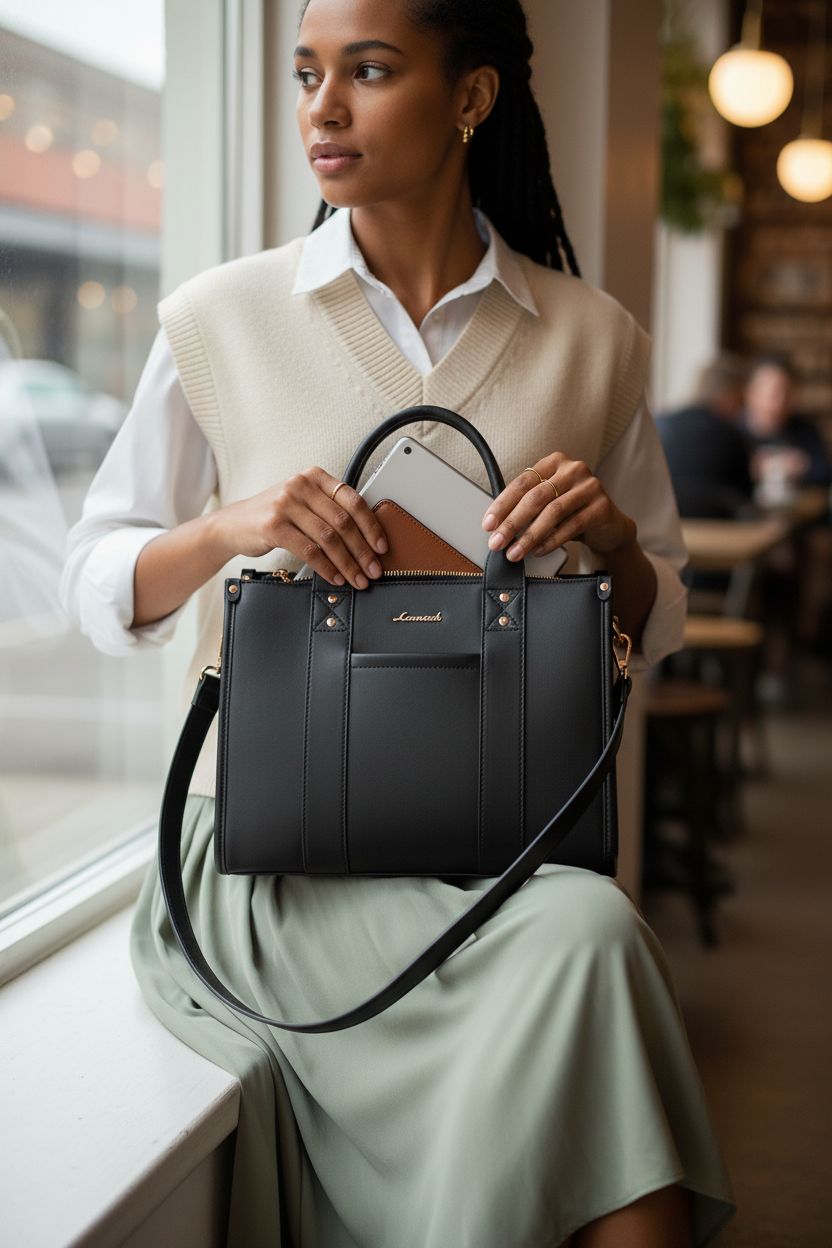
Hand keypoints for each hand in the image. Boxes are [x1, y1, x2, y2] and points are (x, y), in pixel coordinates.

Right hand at [215, 467, 388, 588]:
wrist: (232, 524)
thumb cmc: (274, 516)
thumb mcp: (302, 503)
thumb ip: (329, 510)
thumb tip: (367, 537)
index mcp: (314, 476)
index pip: (353, 500)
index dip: (371, 526)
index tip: (382, 547)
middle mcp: (301, 485)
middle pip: (343, 522)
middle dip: (363, 551)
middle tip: (373, 571)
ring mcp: (285, 504)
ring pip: (329, 538)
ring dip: (347, 563)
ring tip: (357, 579)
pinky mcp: (274, 525)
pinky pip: (309, 551)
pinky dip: (326, 567)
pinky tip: (335, 578)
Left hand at [481, 453, 636, 559]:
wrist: (608, 526)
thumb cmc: (572, 513)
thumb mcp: (548, 503)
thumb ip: (526, 506)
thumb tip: (496, 527)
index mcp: (554, 463)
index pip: (522, 483)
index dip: (502, 505)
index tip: (488, 524)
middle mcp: (573, 469)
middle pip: (536, 497)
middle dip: (512, 523)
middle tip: (497, 542)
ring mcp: (590, 486)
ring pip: (553, 512)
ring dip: (530, 536)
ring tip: (515, 552)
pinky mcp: (601, 506)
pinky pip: (571, 526)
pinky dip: (551, 541)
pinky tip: (538, 551)